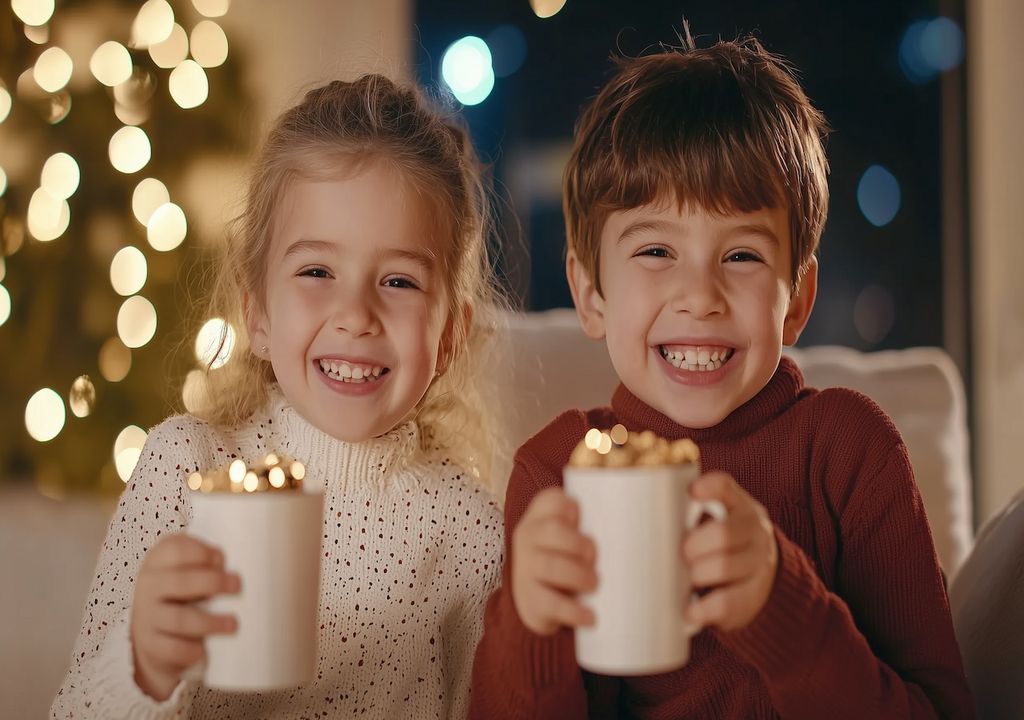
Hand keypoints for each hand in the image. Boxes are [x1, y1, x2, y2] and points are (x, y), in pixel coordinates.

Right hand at [130, 534, 239, 699]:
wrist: (153, 633)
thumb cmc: (183, 592)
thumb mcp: (189, 569)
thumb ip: (208, 563)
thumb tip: (240, 571)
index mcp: (159, 560)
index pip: (175, 549)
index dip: (202, 553)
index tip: (222, 561)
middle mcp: (149, 584)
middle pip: (180, 582)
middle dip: (213, 583)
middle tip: (237, 586)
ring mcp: (147, 615)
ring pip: (179, 619)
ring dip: (210, 622)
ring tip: (233, 624)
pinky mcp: (150, 644)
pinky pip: (172, 649)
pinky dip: (191, 650)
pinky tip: (204, 650)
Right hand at [511, 488, 597, 635]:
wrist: (536, 601)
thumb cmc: (565, 560)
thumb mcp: (568, 537)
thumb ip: (592, 527)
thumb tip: (648, 531)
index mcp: (539, 517)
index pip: (552, 499)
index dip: (571, 507)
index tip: (583, 523)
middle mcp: (527, 537)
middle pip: (553, 530)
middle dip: (581, 544)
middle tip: (594, 559)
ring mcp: (525, 568)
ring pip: (550, 565)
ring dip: (578, 575)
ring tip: (595, 584)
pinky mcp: (529, 599)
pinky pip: (549, 603)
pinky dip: (573, 611)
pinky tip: (590, 617)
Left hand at [682, 472, 777, 631]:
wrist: (757, 575)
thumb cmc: (715, 544)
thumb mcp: (709, 523)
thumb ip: (680, 518)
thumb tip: (623, 524)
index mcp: (737, 506)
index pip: (727, 488)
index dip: (712, 487)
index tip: (692, 490)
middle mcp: (753, 532)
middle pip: (725, 533)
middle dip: (697, 545)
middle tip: (681, 554)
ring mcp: (758, 564)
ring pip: (728, 567)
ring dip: (700, 573)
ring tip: (686, 579)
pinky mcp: (752, 596)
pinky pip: (730, 603)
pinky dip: (706, 609)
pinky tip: (690, 611)